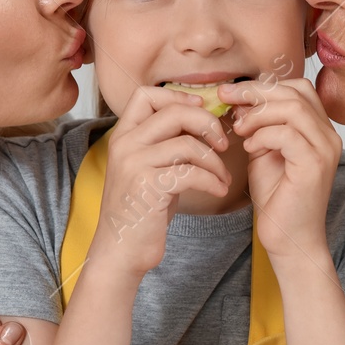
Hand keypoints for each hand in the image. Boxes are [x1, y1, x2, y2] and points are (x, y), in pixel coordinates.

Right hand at [90, 85, 230, 275]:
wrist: (121, 250)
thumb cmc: (143, 210)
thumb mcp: (149, 168)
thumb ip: (166, 143)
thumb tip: (203, 118)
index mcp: (123, 136)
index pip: (146, 94)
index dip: (178, 96)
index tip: (200, 111)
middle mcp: (125, 144)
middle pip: (175, 112)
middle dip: (207, 124)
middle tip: (223, 144)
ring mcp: (134, 164)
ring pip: (188, 144)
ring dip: (215, 161)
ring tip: (222, 177)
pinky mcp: (148, 187)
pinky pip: (192, 172)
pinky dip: (213, 180)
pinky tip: (219, 190)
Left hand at [220, 77, 339, 261]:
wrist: (288, 238)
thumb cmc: (276, 197)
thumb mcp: (263, 152)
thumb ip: (257, 126)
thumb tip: (239, 100)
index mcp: (319, 129)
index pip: (298, 88)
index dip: (263, 85)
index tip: (231, 92)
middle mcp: (328, 136)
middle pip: (295, 92)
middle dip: (255, 92)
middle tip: (225, 98)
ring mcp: (325, 149)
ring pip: (292, 108)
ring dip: (258, 114)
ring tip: (239, 129)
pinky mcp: (314, 165)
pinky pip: (287, 134)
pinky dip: (263, 135)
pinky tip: (250, 147)